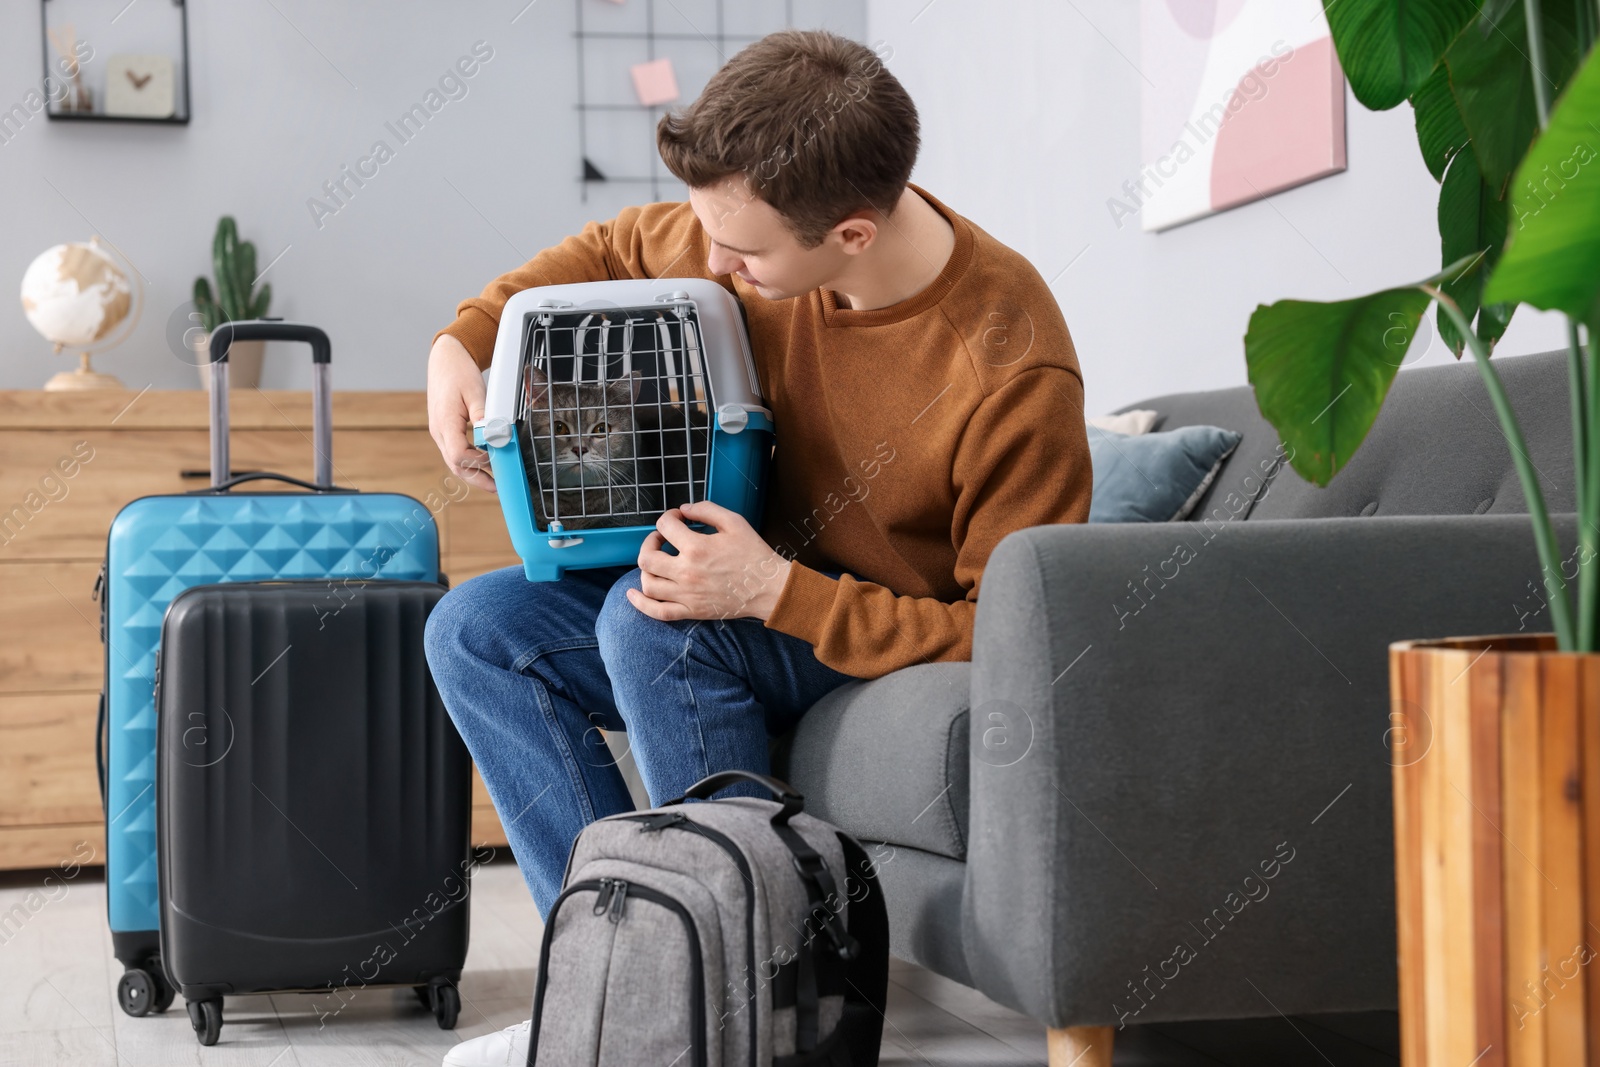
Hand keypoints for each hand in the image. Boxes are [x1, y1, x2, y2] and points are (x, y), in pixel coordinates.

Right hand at [427, 334, 495, 493]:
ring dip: (474, 473)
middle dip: (477, 479)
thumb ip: (483, 415)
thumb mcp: (475, 391)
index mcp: (445, 422)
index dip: (478, 463)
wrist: (445, 361)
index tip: (496, 460)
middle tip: (498, 487)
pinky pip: (455, 453)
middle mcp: (438, 431)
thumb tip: (494, 435)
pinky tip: (486, 464)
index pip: (458, 455)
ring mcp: (439, 433)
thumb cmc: (459, 373)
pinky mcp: (444, 431)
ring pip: (454, 463)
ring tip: (494, 480)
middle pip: (455, 466)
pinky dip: (470, 462)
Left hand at [628, 500, 792, 621]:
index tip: (677, 518)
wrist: (768, 587)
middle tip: (662, 539)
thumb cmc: (754, 554)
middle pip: (647, 557)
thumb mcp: (734, 522)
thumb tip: (683, 509)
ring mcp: (687, 594)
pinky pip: (658, 612)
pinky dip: (641, 604)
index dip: (668, 517)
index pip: (665, 527)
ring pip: (648, 583)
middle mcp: (687, 573)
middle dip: (650, 542)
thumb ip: (706, 510)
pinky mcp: (691, 610)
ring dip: (646, 569)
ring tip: (657, 562)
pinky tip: (633, 594)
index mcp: (697, 548)